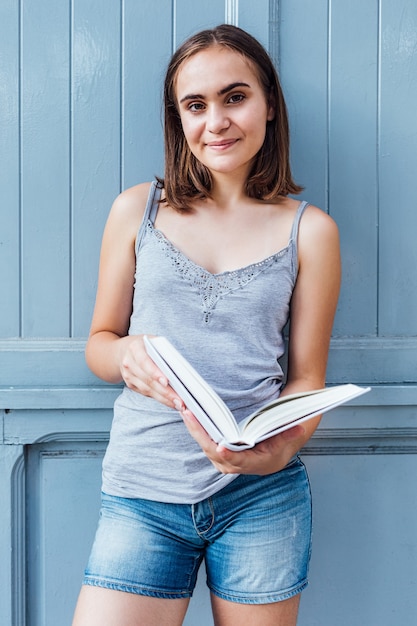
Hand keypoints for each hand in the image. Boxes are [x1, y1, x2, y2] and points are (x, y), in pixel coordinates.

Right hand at [120, 335, 184, 410]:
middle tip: (179, 399)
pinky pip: (146, 393)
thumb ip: (163, 352)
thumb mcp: (154, 342)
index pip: (144, 361)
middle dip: (165, 391)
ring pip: (147, 390)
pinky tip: (171, 402)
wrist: (125, 351)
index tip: (166, 381)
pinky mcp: (131, 385)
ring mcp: (128, 375)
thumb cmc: (146, 346)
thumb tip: (179, 368)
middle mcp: (129, 363)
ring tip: (178, 404)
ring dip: (164, 398)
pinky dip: (160, 398)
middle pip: (147, 379)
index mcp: (135, 348)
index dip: (155, 372)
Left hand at [180, 408, 306, 474]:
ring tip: (186, 411)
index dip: (229, 454)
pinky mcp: (221, 454)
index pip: (238, 461)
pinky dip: (198, 430)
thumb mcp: (287, 436)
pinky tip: (189, 415)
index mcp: (255, 464)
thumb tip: (298, 428)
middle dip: (201, 434)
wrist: (278, 447)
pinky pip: (206, 443)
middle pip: (215, 453)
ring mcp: (227, 461)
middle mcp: (238, 465)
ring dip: (195, 430)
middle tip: (190, 415)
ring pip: (207, 447)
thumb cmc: (282, 442)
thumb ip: (289, 434)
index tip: (220, 447)